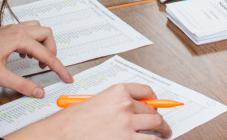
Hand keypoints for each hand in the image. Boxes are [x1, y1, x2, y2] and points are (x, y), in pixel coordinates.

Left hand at [0, 21, 73, 97]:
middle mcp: (19, 31)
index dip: (59, 68)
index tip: (67, 77)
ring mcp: (13, 28)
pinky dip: (33, 41)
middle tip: (48, 66)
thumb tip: (38, 91)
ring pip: (39, 29)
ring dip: (43, 43)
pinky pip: (29, 30)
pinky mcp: (9, 30)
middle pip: (47, 34)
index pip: (46, 55)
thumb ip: (21, 84)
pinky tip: (25, 54)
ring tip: (38, 60)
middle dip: (52, 50)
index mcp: (20, 40)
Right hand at [5, 83, 171, 139]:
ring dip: (162, 132)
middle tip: (162, 125)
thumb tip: (135, 111)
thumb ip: (117, 103)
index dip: (154, 99)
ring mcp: (127, 125)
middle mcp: (125, 106)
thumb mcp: (97, 102)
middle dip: (159, 119)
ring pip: (156, 127)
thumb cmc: (73, 121)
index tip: (157, 104)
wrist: (62, 134)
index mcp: (117, 92)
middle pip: (153, 111)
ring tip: (164, 135)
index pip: (145, 91)